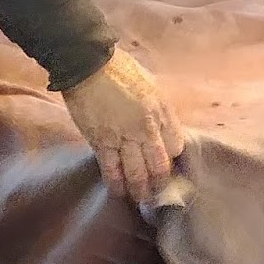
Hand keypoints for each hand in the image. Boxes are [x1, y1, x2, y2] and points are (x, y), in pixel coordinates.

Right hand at [62, 48, 186, 204]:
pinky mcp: (101, 142)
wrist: (87, 64)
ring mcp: (124, 137)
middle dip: (160, 183)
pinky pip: (111, 169)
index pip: (176, 146)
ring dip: (140, 190)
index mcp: (162, 111)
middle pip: (159, 165)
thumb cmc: (120, 70)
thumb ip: (159, 110)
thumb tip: (162, 130)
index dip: (172, 158)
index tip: (167, 165)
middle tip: (159, 193)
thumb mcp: (152, 86)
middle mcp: (147, 128)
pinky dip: (116, 183)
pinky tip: (119, 193)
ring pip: (137, 172)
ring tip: (141, 200)